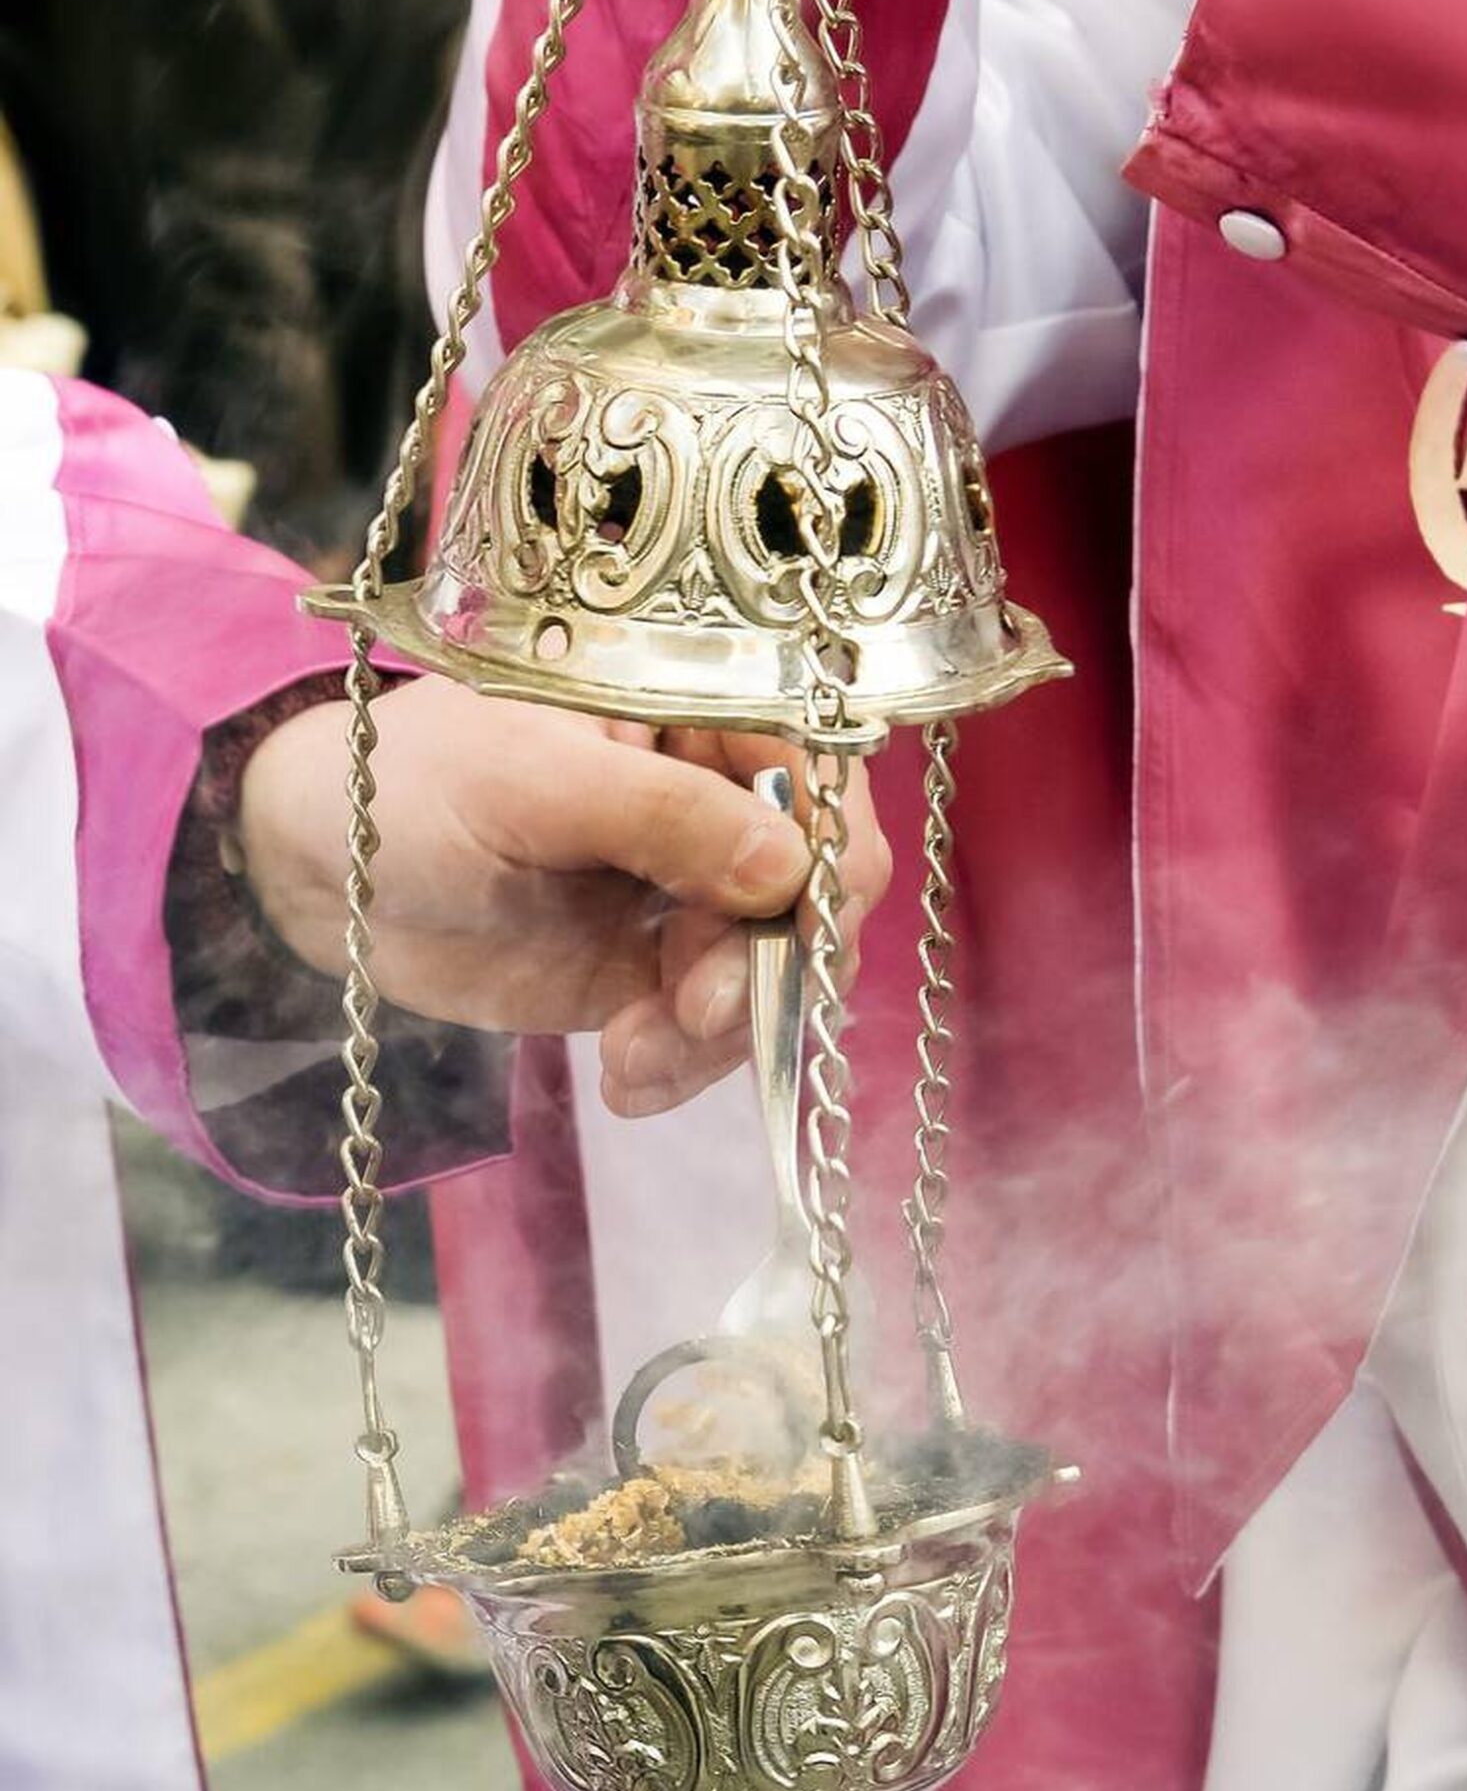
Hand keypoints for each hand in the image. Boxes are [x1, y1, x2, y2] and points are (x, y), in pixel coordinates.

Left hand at [239, 677, 890, 1120]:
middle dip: (767, 962)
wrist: (316, 873)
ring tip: (633, 1056)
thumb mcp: (527, 784)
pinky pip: (710, 1028)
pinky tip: (626, 1081)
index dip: (827, 849)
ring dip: (719, 1030)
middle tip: (698, 1012)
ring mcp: (690, 890)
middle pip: (812, 886)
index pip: (819, 768)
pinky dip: (682, 1064)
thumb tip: (790, 867)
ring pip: (771, 970)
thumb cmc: (407, 785)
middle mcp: (715, 797)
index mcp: (697, 710)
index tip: (797, 925)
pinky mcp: (653, 970)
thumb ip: (660, 816)